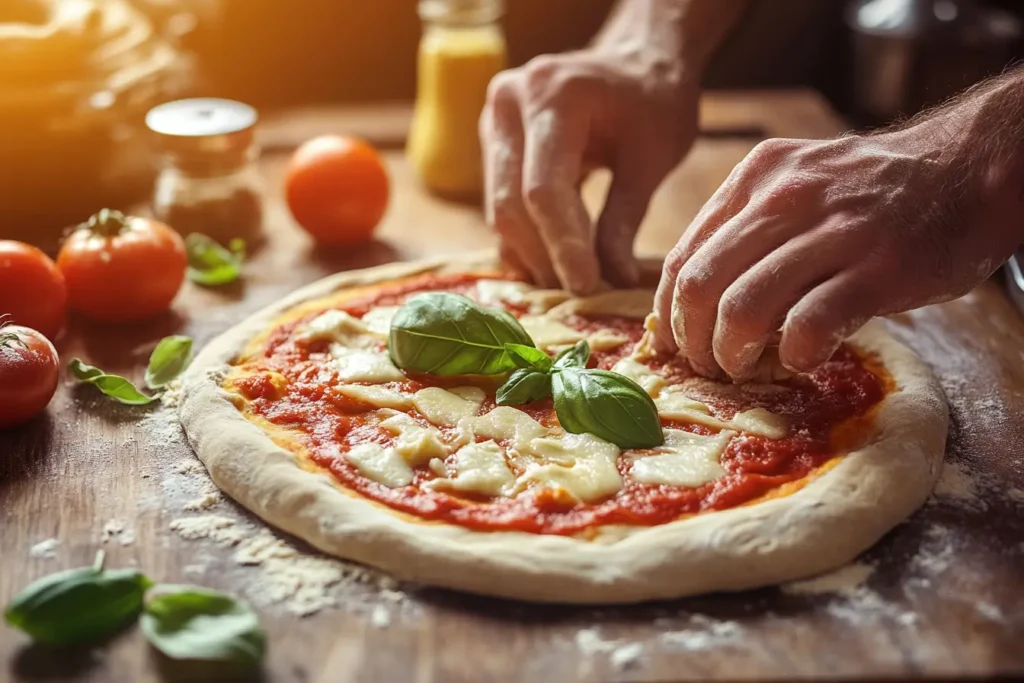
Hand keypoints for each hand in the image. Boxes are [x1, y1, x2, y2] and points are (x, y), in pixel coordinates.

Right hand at [480, 45, 697, 293]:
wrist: (638, 59)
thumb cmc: (655, 101)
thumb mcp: (651, 160)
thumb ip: (624, 220)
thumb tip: (610, 282)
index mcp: (553, 95)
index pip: (544, 190)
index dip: (563, 245)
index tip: (587, 286)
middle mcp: (508, 102)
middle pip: (510, 202)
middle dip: (544, 255)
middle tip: (579, 292)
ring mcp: (493, 120)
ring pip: (499, 207)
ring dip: (532, 252)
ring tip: (571, 281)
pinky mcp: (494, 141)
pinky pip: (499, 200)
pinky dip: (525, 236)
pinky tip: (554, 260)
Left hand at [652, 116, 1023, 380]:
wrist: (968, 169)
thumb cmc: (870, 194)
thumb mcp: (796, 185)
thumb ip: (746, 230)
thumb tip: (690, 299)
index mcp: (755, 178)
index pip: (682, 257)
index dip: (667, 312)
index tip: (673, 344)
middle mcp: (785, 197)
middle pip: (701, 286)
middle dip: (692, 341)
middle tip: (707, 366)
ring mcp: (833, 231)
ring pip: (744, 307)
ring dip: (732, 354)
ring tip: (743, 369)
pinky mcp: (878, 268)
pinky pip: (810, 324)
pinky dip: (794, 354)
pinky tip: (800, 359)